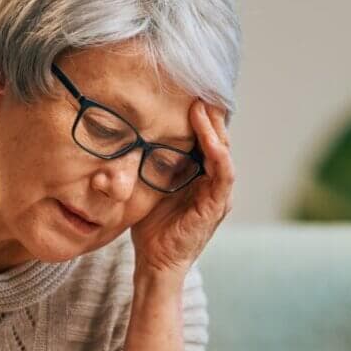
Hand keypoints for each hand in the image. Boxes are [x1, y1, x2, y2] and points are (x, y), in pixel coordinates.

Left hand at [129, 100, 234, 277]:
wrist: (155, 262)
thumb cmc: (150, 227)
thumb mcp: (148, 186)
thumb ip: (147, 163)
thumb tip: (127, 136)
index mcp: (200, 175)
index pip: (205, 138)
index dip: (200, 116)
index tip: (186, 91)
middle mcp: (214, 182)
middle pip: (218, 139)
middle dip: (209, 114)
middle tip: (198, 88)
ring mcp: (219, 193)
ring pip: (224, 151)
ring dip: (213, 129)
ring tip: (201, 106)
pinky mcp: (217, 206)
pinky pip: (224, 174)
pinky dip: (218, 153)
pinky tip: (209, 138)